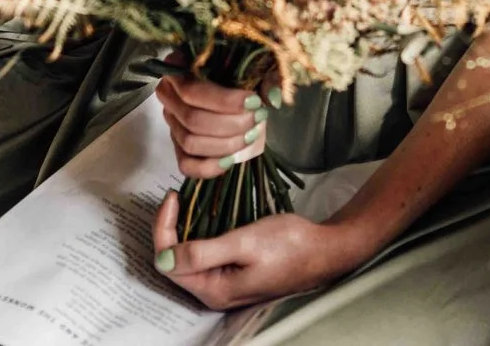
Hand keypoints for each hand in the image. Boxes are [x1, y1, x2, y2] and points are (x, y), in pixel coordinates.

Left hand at [147, 196, 370, 310]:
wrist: (326, 249)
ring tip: (186, 201)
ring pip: (189, 257)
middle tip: (177, 197)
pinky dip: (198, 233)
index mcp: (215, 289)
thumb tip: (163, 259)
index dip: (163, 229)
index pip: (169, 262)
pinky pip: (205, 255)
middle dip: (169, 228)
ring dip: (183, 230)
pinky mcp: (234, 274)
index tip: (173, 196)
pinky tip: (202, 215)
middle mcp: (216, 292)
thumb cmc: (289, 244)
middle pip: (175, 262)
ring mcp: (226, 284)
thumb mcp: (244, 243)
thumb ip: (203, 252)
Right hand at [155, 74, 266, 179]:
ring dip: (225, 144)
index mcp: (179, 66)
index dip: (225, 101)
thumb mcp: (254, 64)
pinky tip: (231, 159)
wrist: (236, 88)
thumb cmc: (240, 70)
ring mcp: (172, 122)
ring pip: (190, 142)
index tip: (254, 102)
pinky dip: (209, 167)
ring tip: (251, 135)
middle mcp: (169, 94)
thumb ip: (266, 77)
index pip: (193, 90)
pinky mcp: (178, 146)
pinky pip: (186, 165)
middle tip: (258, 119)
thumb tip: (272, 98)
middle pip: (193, 119)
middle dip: (231, 124)